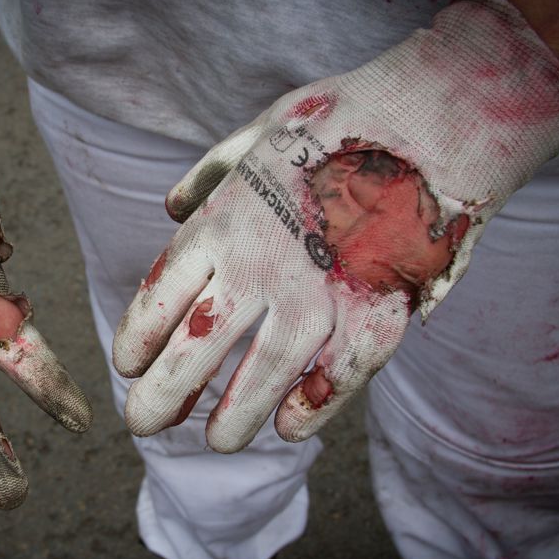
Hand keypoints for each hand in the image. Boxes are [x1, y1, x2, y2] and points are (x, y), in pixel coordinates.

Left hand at [113, 0, 558, 449]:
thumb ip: (210, 175)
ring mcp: (318, 293)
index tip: (125, 365)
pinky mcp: (375, 310)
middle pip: (197, 347)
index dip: (138, 337)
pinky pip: (339, 374)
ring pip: (263, 372)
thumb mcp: (257, 134)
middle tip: (141, 423)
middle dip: (164, 392)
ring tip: (216, 444)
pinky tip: (291, 430)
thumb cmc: (339, 121)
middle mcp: (259, 266)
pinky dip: (315, 406)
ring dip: (236, 414)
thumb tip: (171, 206)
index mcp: (221, 224)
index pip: (160, 297)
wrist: (433, 114)